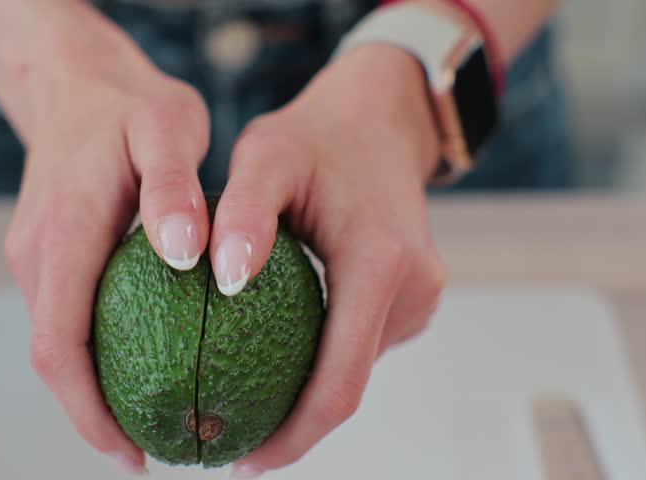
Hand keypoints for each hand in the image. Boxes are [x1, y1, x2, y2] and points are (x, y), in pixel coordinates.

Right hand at [2, 27, 211, 474]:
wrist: (75, 80)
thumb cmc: (128, 104)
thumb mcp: (167, 129)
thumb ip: (174, 189)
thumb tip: (183, 255)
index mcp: (63, 232)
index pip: (59, 345)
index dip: (90, 411)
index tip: (133, 452)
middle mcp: (36, 252)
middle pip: (52, 358)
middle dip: (94, 415)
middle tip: (154, 448)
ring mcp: (35, 253)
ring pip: (56, 340)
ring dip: (93, 388)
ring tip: (151, 417)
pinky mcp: (46, 251)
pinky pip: (65, 315)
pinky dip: (94, 352)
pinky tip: (140, 362)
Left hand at [212, 45, 446, 476]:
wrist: (379, 117)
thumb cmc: (317, 134)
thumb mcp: (267, 155)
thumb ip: (244, 213)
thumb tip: (226, 279)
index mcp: (382, 263)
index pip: (340, 381)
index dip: (292, 436)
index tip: (242, 460)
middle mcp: (413, 290)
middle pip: (349, 387)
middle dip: (292, 426)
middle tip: (226, 439)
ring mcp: (419, 298)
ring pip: (355, 370)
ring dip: (304, 395)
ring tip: (241, 401)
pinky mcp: (411, 298)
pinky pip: (360, 345)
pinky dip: (319, 362)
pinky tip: (272, 360)